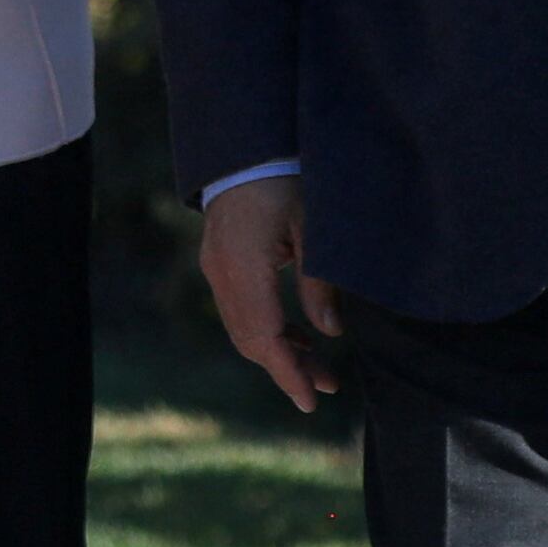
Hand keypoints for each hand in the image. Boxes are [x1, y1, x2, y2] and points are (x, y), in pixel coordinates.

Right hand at [198, 177, 344, 415]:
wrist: (246, 145)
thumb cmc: (286, 178)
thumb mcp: (314, 229)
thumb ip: (319, 283)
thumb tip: (331, 331)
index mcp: (244, 268)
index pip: (265, 338)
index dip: (289, 373)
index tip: (311, 401)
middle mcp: (221, 274)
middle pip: (250, 340)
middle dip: (287, 368)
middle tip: (326, 388)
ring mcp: (216, 268)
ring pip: (244, 328)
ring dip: (278, 351)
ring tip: (319, 367)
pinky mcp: (220, 262)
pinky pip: (240, 310)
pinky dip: (267, 330)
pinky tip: (297, 336)